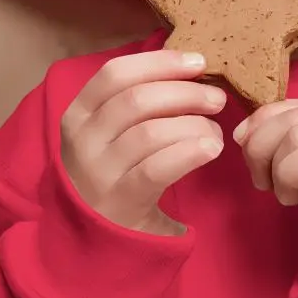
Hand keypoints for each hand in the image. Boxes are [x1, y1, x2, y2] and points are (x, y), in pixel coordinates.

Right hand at [60, 50, 225, 235]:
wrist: (95, 236)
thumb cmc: (114, 169)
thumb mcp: (110, 131)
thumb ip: (140, 100)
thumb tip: (191, 67)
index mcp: (79, 112)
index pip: (116, 73)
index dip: (161, 62)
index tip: (198, 62)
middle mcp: (83, 139)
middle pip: (137, 100)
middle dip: (186, 93)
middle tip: (217, 98)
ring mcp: (98, 172)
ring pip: (150, 132)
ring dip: (193, 125)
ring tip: (216, 132)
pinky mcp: (120, 201)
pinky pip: (157, 168)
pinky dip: (189, 152)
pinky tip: (211, 148)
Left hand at [233, 100, 297, 264]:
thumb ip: (297, 145)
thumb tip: (249, 128)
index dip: (267, 120)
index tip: (246, 145)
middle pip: (294, 113)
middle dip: (262, 142)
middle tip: (260, 179)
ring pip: (294, 131)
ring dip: (274, 165)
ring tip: (284, 194)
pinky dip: (286, 178)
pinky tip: (295, 201)